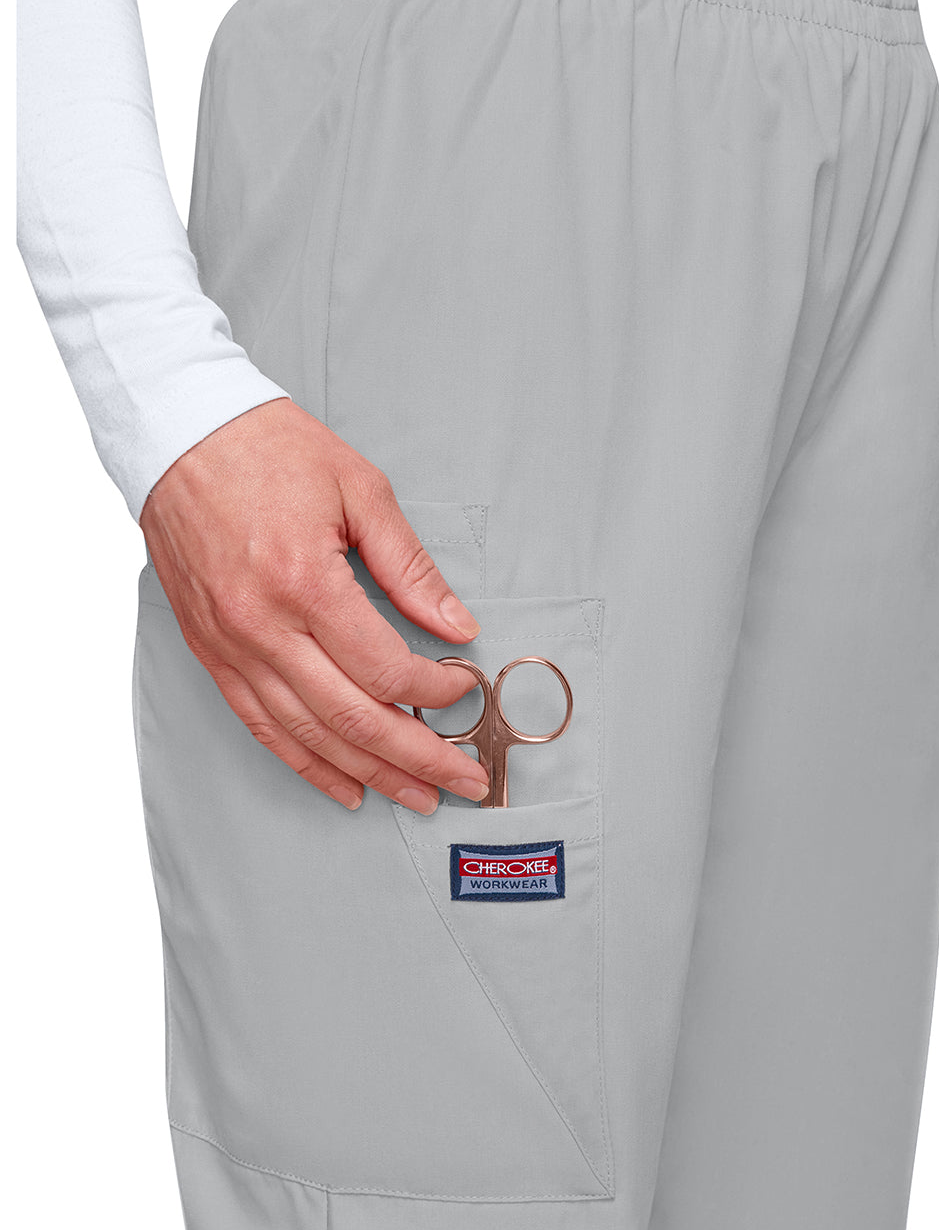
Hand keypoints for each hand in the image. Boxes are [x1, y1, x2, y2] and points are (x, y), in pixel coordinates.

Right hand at [138, 397, 491, 813]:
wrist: (180, 435)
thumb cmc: (267, 450)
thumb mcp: (359, 489)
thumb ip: (409, 566)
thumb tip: (455, 624)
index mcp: (305, 582)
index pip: (385, 667)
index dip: (436, 690)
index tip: (466, 688)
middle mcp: (263, 626)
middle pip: (353, 718)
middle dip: (418, 757)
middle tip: (462, 779)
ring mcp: (232, 647)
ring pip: (309, 736)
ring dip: (369, 773)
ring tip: (416, 794)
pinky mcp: (212, 653)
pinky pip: (262, 726)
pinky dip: (306, 763)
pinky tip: (344, 785)